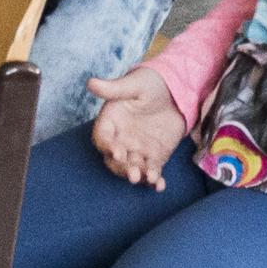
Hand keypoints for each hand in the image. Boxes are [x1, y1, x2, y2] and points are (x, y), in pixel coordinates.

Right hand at [87, 68, 187, 186]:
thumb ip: (114, 88)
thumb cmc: (150, 83)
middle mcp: (120, 139)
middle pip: (114, 160)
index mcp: (111, 122)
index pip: (102, 137)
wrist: (175, 91)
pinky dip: (154, 180)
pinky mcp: (154, 156)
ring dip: (139, 176)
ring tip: (150, 178)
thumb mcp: (134, 84)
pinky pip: (151, 171)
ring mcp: (137, 149)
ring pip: (132, 168)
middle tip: (133, 174)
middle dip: (123, 168)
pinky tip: (160, 185)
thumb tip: (91, 82)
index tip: (117, 152)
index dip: (107, 146)